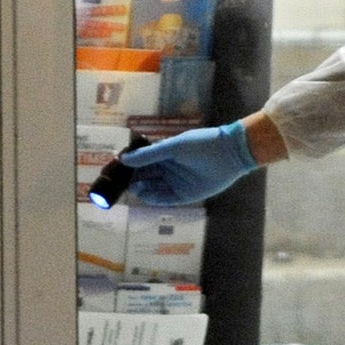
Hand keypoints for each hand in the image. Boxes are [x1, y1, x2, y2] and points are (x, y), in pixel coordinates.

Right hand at [123, 120, 258, 205]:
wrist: (230, 153)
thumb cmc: (201, 145)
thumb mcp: (173, 147)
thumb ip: (149, 155)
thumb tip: (123, 159)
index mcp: (165, 155)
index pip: (142, 163)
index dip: (129, 166)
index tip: (115, 169)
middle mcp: (169, 169)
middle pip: (145, 177)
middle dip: (132, 180)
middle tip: (118, 183)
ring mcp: (176, 183)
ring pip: (153, 189)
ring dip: (142, 189)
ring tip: (132, 187)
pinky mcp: (185, 196)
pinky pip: (165, 199)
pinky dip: (154, 198)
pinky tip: (144, 195)